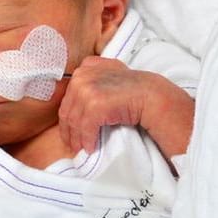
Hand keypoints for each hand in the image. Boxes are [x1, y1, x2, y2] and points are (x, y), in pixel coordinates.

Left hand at [58, 57, 192, 155]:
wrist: (150, 94)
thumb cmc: (133, 88)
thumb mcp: (111, 73)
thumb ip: (95, 78)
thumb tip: (79, 99)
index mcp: (85, 67)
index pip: (69, 96)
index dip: (68, 115)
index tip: (70, 129)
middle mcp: (82, 76)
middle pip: (68, 110)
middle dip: (69, 131)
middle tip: (73, 145)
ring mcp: (87, 89)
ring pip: (75, 121)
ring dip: (78, 139)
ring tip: (82, 149)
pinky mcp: (94, 105)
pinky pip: (86, 128)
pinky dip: (88, 140)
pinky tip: (91, 148)